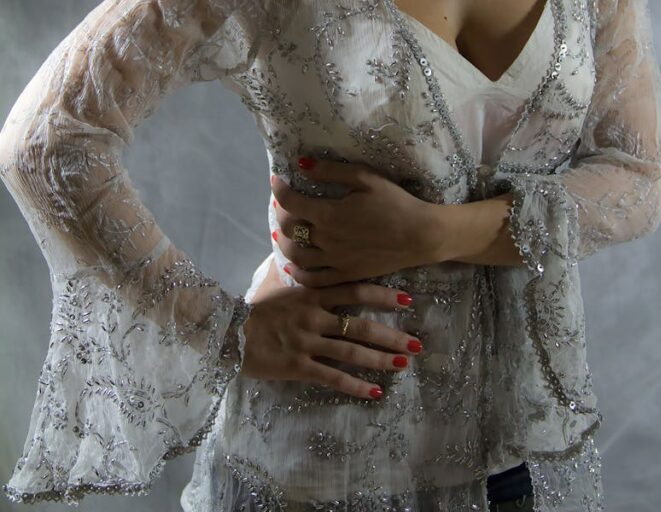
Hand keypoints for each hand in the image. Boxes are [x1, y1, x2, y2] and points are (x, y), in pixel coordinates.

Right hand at [240, 280, 423, 399]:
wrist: (229, 332)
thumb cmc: (259, 312)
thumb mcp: (287, 291)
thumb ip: (313, 289)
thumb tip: (336, 283)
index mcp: (312, 294)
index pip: (355, 290)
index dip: (383, 294)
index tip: (408, 298)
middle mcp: (314, 316)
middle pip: (361, 324)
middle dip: (392, 334)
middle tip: (417, 343)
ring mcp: (307, 342)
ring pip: (351, 351)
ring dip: (380, 358)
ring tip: (403, 364)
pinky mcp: (299, 366)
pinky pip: (333, 377)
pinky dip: (355, 385)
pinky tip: (375, 391)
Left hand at [270, 159, 438, 286]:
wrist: (420, 235)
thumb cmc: (395, 202)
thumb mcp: (365, 178)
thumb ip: (331, 171)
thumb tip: (302, 165)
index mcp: (329, 214)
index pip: (291, 202)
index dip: (279, 189)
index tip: (276, 180)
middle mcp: (326, 240)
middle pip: (289, 229)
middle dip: (281, 214)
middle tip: (283, 204)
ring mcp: (334, 261)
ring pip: (296, 257)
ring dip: (285, 243)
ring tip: (284, 233)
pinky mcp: (345, 275)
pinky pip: (313, 280)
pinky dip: (298, 273)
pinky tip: (295, 264)